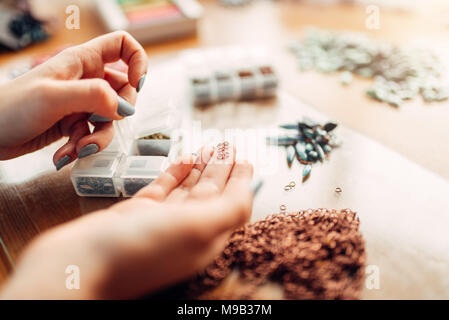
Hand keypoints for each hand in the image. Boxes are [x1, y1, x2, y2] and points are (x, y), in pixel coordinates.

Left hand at [0, 31, 147, 169]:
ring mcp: (81, 103)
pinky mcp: (74, 124)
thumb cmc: (10, 108)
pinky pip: (93, 135)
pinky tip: (64, 155)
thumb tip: (124, 107)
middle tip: (100, 122)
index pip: (122, 45)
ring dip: (98, 138)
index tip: (136, 84)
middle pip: (123, 89)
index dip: (137, 61)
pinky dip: (83, 147)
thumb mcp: (53, 96)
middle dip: (118, 111)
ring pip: (110, 118)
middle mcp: (85, 80)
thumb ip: (93, 96)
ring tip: (78, 147)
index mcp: (82, 61)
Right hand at [0, 146, 254, 298]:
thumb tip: (250, 191)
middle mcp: (185, 230)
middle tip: (229, 145)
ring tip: (211, 147)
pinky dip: (176, 174)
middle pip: (211, 194)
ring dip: (201, 168)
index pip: (231, 204)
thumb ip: (230, 210)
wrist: (78, 265)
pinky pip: (164, 189)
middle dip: (222, 168)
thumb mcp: (197, 229)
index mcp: (205, 238)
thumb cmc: (138, 251)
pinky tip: (184, 159)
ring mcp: (160, 221)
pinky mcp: (137, 214)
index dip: (241, 181)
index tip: (247, 159)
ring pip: (189, 189)